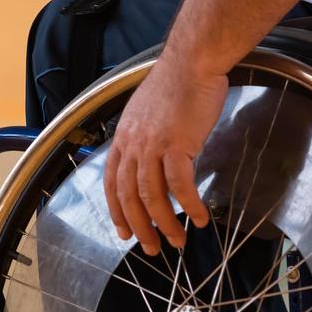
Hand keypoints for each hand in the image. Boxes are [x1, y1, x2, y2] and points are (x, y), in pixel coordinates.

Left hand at [103, 53, 227, 254]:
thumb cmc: (175, 84)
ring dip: (166, 223)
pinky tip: (199, 218)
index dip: (116, 210)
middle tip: (152, 248)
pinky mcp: (177, 144)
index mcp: (123, 137)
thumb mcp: (145, 112)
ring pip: (153, 196)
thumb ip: (143, 138)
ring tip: (178, 240)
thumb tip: (150, 161)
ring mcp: (153, 145)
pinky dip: (189, 205)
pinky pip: (180, 185)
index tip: (124, 231)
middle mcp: (132, 144)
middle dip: (140, 227)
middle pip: (129, 196)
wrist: (191, 63)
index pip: (112, 182)